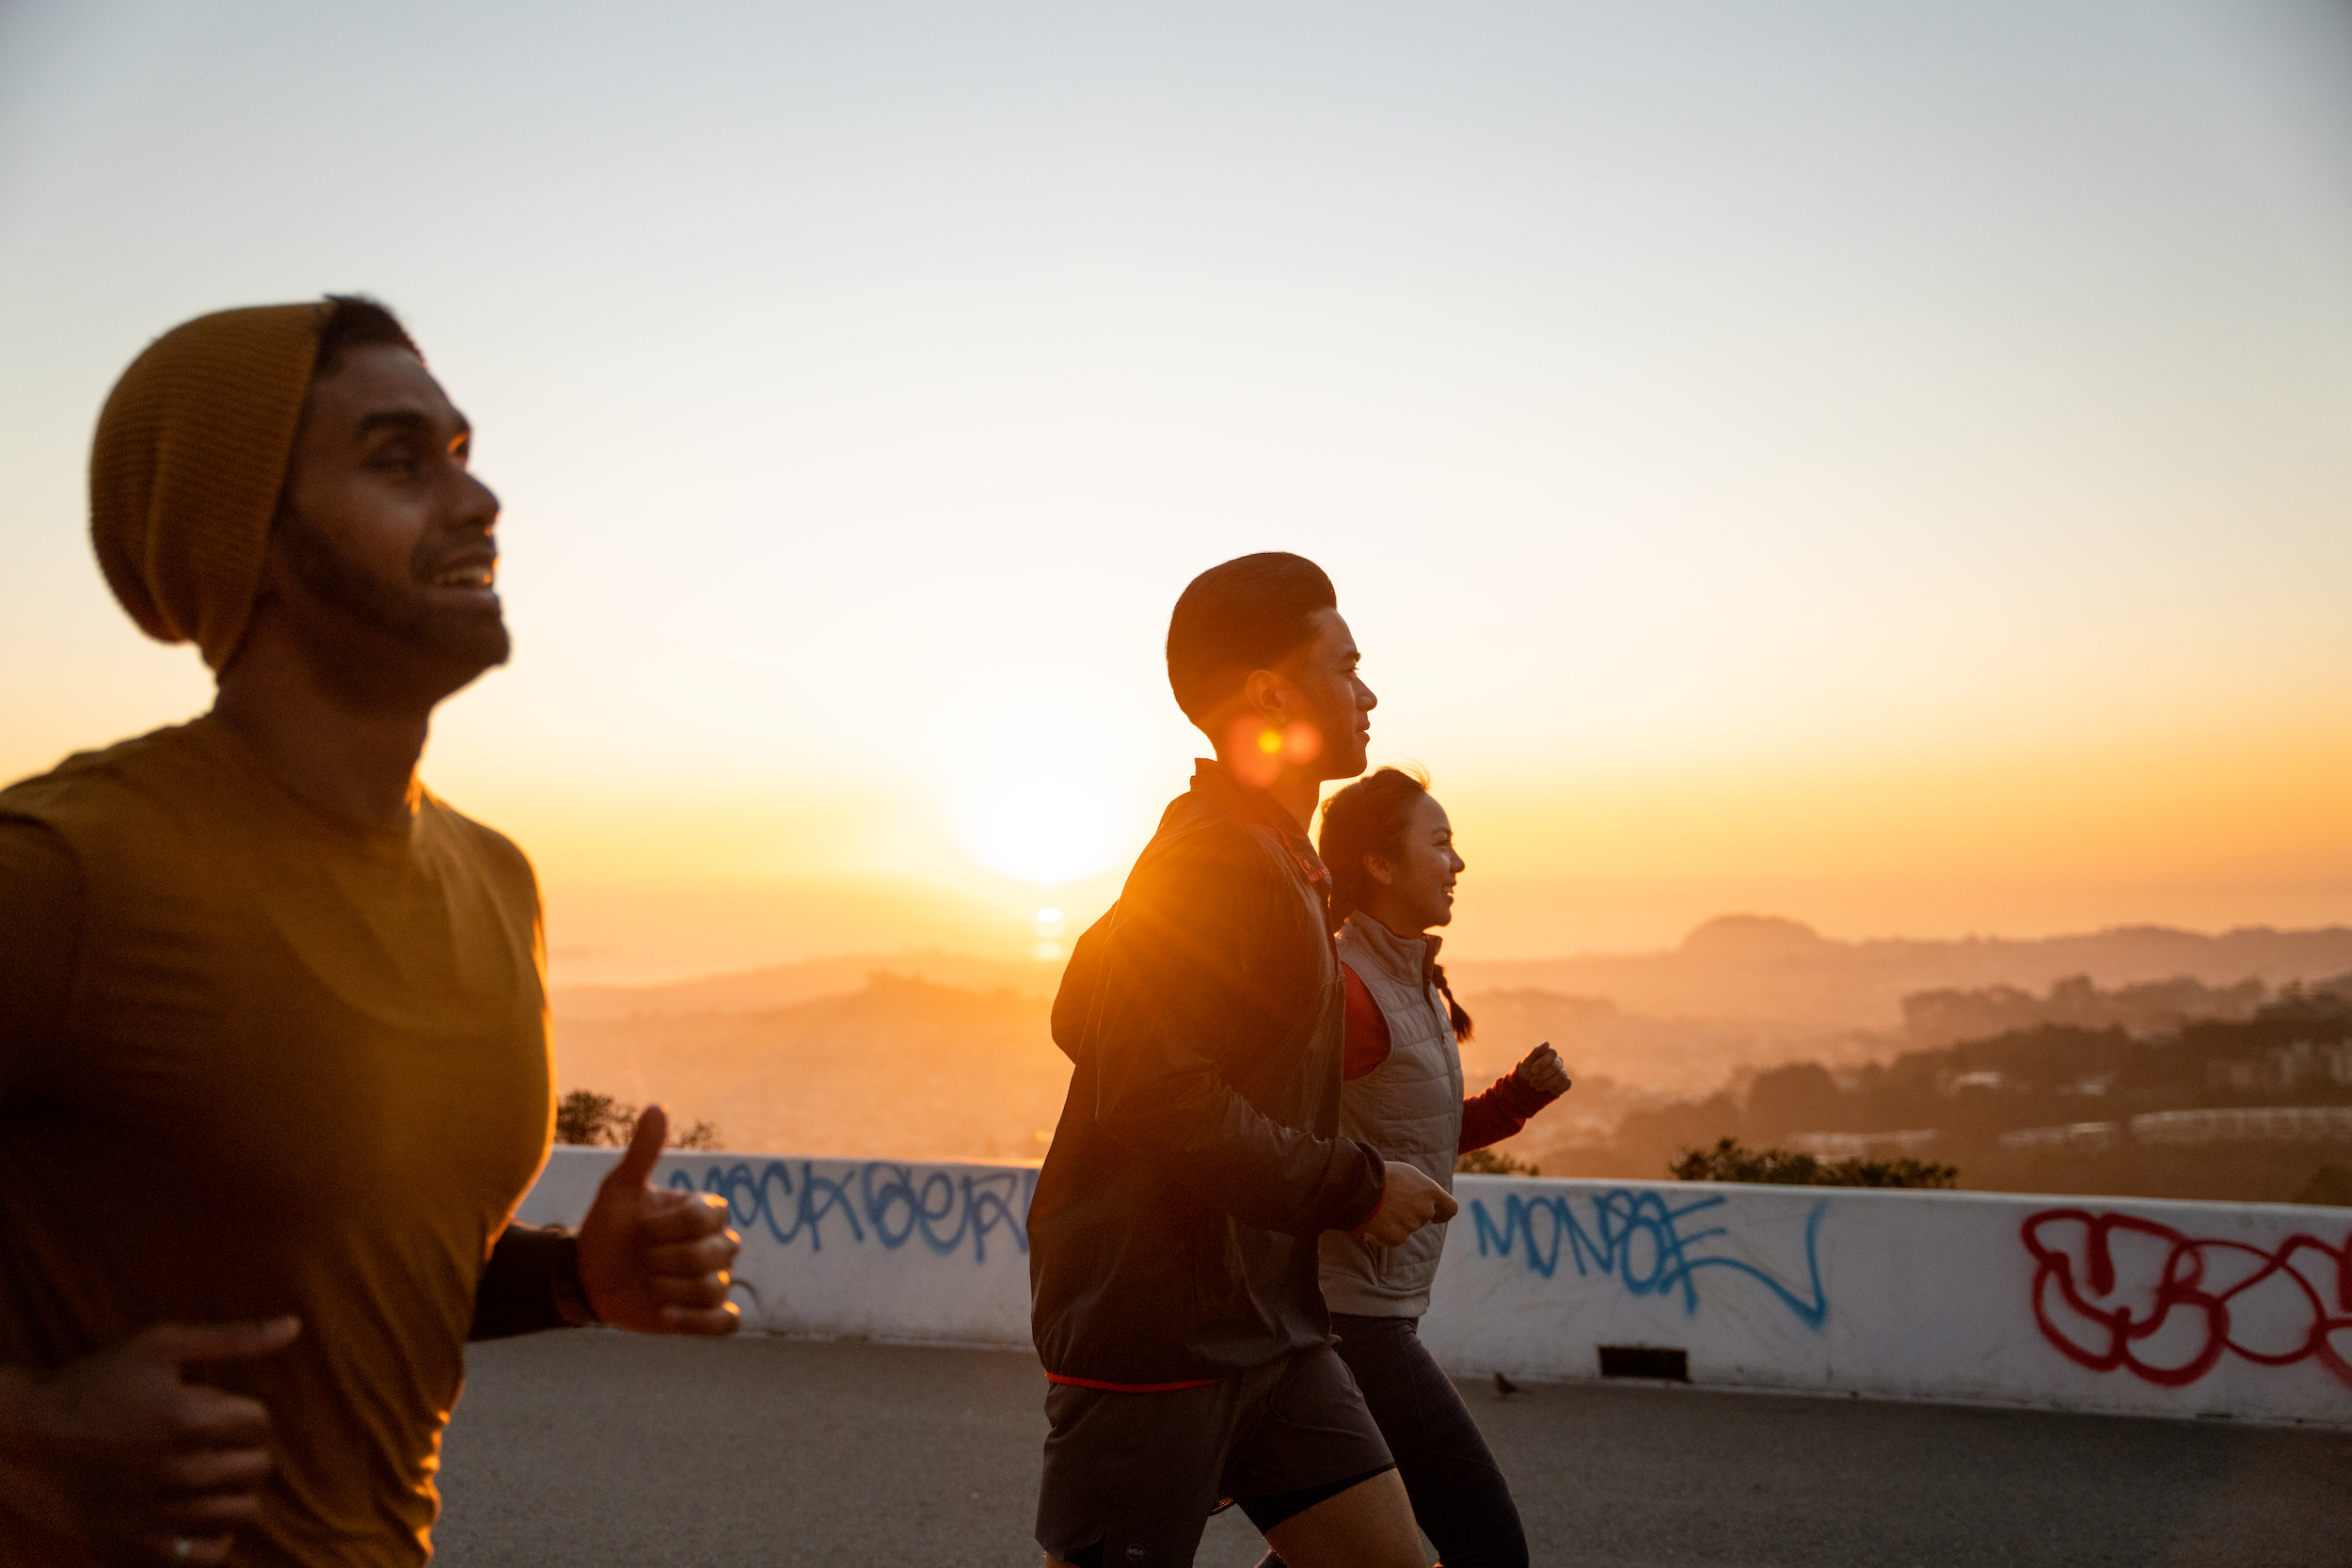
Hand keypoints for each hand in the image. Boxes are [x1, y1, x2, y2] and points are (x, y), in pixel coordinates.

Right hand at [0, 1316, 298, 1565]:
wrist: (25, 1437)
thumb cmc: (95, 1382)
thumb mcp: (162, 1344)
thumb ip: (234, 1338)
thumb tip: (294, 1326)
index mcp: (192, 1419)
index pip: (261, 1423)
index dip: (240, 1414)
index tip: (212, 1412)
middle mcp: (181, 1470)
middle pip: (257, 1469)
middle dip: (242, 1451)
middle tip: (210, 1445)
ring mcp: (159, 1513)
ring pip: (241, 1513)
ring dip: (233, 1493)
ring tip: (206, 1477)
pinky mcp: (137, 1545)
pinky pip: (206, 1557)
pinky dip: (213, 1539)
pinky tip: (197, 1516)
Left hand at [577, 1105, 742, 1334]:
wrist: (589, 1276)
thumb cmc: (607, 1228)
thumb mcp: (619, 1189)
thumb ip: (643, 1152)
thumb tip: (656, 1107)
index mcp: (703, 1211)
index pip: (706, 1217)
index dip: (667, 1228)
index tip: (638, 1229)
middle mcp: (716, 1245)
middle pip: (714, 1255)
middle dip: (666, 1260)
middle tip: (640, 1259)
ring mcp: (715, 1280)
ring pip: (714, 1288)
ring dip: (670, 1290)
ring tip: (646, 1285)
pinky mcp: (708, 1314)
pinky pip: (727, 1322)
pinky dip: (699, 1321)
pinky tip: (666, 1315)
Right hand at [1353, 1161, 1459, 1246]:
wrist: (1360, 1185)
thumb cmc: (1382, 1174)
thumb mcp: (1408, 1174)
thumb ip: (1421, 1188)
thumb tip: (1425, 1197)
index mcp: (1431, 1191)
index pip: (1450, 1208)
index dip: (1443, 1213)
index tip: (1436, 1215)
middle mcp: (1426, 1209)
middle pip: (1424, 1217)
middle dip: (1412, 1213)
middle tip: (1393, 1204)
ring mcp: (1412, 1225)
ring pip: (1408, 1227)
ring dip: (1397, 1222)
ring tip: (1379, 1208)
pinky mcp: (1397, 1237)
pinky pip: (1394, 1238)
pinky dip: (1385, 1233)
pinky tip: (1373, 1221)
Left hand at [1514, 1042, 1571, 1096]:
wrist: (1527, 1085)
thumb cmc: (1527, 1070)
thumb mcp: (1527, 1062)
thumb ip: (1535, 1052)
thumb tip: (1547, 1043)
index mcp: (1549, 1053)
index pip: (1552, 1053)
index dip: (1543, 1062)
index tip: (1533, 1070)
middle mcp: (1558, 1061)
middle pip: (1555, 1066)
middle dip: (1542, 1076)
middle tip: (1531, 1083)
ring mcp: (1563, 1072)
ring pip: (1561, 1076)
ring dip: (1547, 1084)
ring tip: (1536, 1087)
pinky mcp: (1566, 1082)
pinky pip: (1566, 1084)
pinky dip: (1555, 1088)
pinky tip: (1546, 1089)